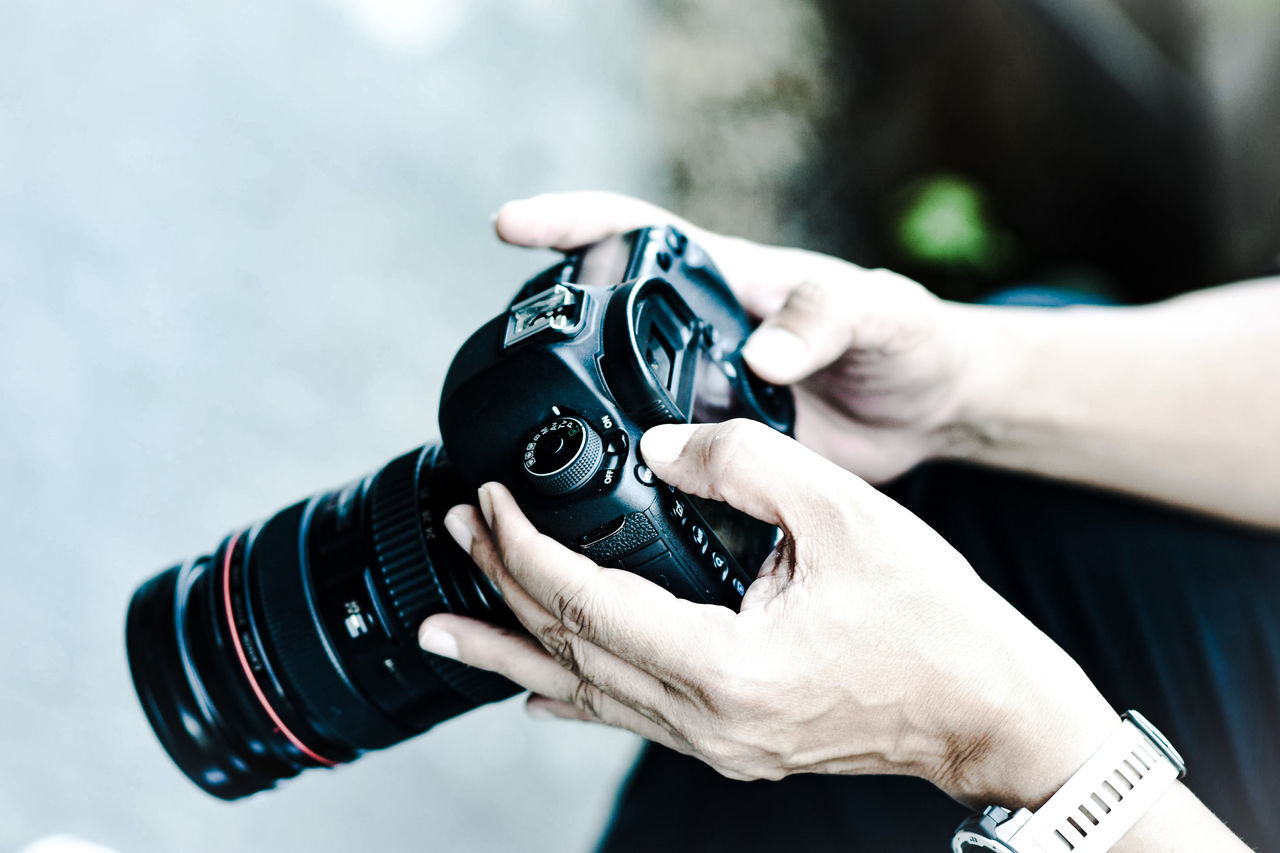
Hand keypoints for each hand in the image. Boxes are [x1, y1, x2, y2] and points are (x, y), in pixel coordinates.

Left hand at [419, 419, 1117, 807]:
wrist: (990, 707)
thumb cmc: (931, 616)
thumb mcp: (843, 511)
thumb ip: (743, 463)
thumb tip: (657, 446)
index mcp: (727, 667)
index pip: (587, 604)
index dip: (525, 548)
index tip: (491, 498)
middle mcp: (707, 722)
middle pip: (571, 649)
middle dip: (503, 585)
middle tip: (458, 529)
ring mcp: (715, 743)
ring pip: (586, 693)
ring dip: (516, 645)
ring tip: (445, 625)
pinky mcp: (730, 741)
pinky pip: (627, 717)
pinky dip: (572, 691)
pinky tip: (531, 689)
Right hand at [494, 191, 977, 481]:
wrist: (934, 410)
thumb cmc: (910, 339)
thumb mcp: (878, 313)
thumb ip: (826, 319)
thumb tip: (762, 354)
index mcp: (725, 282)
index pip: (634, 235)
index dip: (571, 226)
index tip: (509, 227)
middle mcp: (699, 336)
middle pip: (600, 321)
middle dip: (543, 331)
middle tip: (500, 359)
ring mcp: (701, 397)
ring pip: (616, 399)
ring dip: (573, 416)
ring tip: (521, 445)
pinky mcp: (718, 455)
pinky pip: (657, 465)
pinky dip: (624, 482)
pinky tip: (596, 515)